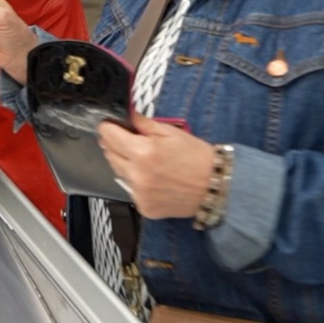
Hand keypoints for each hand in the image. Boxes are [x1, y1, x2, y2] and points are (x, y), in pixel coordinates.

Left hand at [97, 114, 214, 219]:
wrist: (215, 186)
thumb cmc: (197, 157)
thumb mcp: (172, 132)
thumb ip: (145, 123)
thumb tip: (128, 115)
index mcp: (143, 152)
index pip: (109, 136)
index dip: (107, 128)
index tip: (108, 126)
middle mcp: (137, 175)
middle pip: (110, 155)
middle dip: (114, 145)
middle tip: (125, 140)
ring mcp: (140, 194)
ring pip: (118, 173)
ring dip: (124, 163)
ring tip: (142, 159)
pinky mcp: (145, 208)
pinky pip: (131, 191)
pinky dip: (136, 183)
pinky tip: (151, 178)